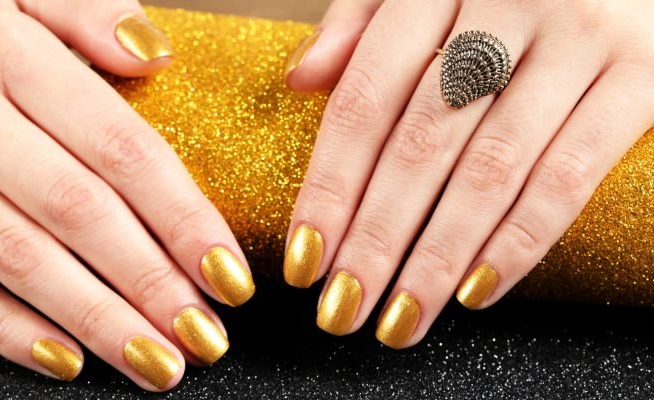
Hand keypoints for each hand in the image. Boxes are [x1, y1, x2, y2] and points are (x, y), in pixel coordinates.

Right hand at [0, 0, 253, 390]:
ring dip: (96, 320)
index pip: (119, 145)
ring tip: (157, 363)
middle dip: (150, 283)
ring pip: (17, 260)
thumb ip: (88, 12)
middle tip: (204, 337)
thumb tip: (158, 54)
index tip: (228, 273)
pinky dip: (9, 332)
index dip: (182, 217)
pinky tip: (69, 362)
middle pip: (75, 211)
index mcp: (5, 49)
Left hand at [283, 0, 653, 346]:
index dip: (330, 186)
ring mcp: (580, 39)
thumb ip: (363, 19)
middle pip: (422, 144)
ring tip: (399, 319)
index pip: (365, 99)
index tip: (303, 258)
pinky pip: (571, 175)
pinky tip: (475, 292)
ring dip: (437, 258)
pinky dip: (520, 241)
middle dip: (375, 239)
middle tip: (341, 310)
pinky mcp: (642, 73)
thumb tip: (302, 79)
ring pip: (491, 171)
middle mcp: (508, 5)